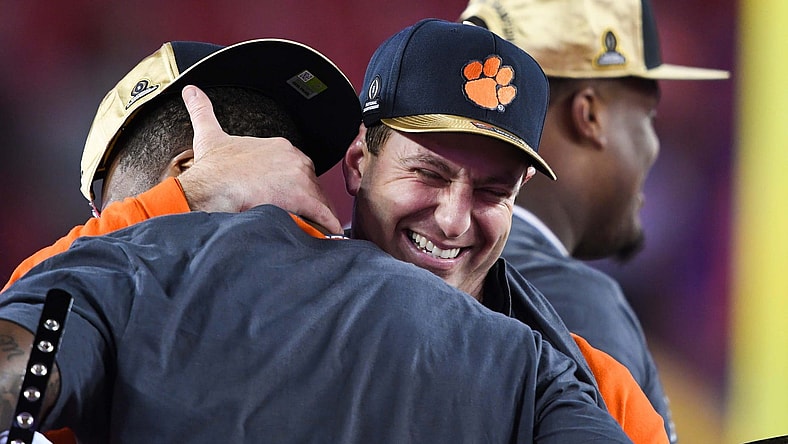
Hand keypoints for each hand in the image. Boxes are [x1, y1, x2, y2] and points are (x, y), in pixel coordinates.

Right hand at [177, 85, 342, 233]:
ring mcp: (300, 177)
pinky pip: (322, 214)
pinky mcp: (301, 198)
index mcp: (280, 146)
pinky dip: (327, 225)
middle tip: (301, 215)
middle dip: (308, 200)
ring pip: (318, 200)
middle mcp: (295, 158)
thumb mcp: (209, 135)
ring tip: (310, 228)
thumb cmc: (211, 169)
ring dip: (316, 214)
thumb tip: (190, 91)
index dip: (295, 185)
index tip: (289, 196)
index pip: (298, 169)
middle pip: (311, 184)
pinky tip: (328, 234)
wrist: (210, 188)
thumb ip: (203, 111)